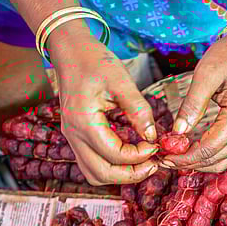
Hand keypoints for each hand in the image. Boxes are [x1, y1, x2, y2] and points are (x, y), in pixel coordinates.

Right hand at [47, 22, 158, 184]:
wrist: (70, 51)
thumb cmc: (94, 61)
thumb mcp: (121, 80)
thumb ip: (138, 110)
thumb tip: (153, 136)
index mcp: (83, 122)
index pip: (115, 155)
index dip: (140, 156)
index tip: (156, 145)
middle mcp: (73, 135)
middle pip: (102, 174)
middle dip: (132, 174)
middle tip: (154, 163)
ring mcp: (72, 138)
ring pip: (94, 174)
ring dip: (120, 175)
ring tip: (143, 162)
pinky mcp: (76, 138)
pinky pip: (92, 164)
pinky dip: (111, 167)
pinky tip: (130, 155)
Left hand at [161, 32, 226, 172]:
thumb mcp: (205, 75)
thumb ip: (191, 105)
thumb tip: (177, 132)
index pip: (209, 148)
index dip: (185, 158)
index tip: (165, 157)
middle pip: (217, 160)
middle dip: (190, 164)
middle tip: (166, 160)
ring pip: (224, 160)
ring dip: (200, 163)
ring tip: (177, 157)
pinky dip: (210, 156)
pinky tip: (193, 150)